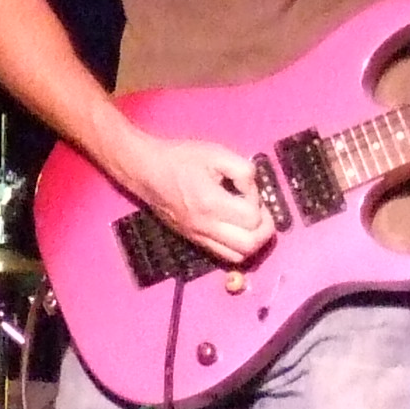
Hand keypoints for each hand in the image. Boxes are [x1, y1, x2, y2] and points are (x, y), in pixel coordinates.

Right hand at [115, 125, 273, 265]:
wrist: (145, 171)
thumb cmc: (180, 159)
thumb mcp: (216, 152)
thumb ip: (243, 169)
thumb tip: (254, 189)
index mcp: (210, 203)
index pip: (252, 217)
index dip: (258, 201)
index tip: (247, 187)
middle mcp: (205, 226)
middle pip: (249, 244)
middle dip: (264, 229)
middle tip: (261, 211)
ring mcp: (198, 236)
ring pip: (238, 256)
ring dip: (252, 241)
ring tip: (250, 223)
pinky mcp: (193, 239)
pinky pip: (223, 255)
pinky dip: (237, 247)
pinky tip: (236, 229)